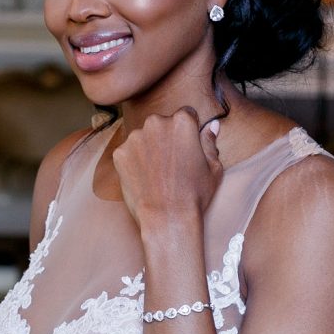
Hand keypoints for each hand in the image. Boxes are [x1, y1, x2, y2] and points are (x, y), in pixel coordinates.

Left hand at [112, 108, 221, 228]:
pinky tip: (144, 179)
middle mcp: (156, 123)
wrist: (167, 218)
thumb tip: (211, 126)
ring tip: (158, 174)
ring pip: (143, 137)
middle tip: (172, 164)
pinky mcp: (120, 153)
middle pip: (162, 124)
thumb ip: (210, 142)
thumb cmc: (194, 195)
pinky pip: (128, 152)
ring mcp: (134, 137)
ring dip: (149, 148)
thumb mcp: (214, 168)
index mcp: (181, 122)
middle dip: (166, 138)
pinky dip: (134, 162)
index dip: (188, 131)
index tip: (187, 146)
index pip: (186, 115)